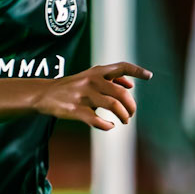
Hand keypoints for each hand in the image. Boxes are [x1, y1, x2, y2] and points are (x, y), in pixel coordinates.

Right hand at [35, 61, 151, 130]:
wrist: (44, 94)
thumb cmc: (72, 86)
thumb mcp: (90, 76)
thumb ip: (110, 78)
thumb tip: (130, 84)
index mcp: (97, 72)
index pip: (122, 67)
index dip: (137, 71)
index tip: (150, 76)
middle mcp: (92, 81)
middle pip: (122, 93)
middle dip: (131, 106)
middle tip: (131, 114)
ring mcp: (84, 96)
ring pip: (113, 106)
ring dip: (123, 115)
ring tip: (124, 121)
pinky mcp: (76, 110)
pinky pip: (97, 120)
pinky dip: (107, 125)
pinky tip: (109, 125)